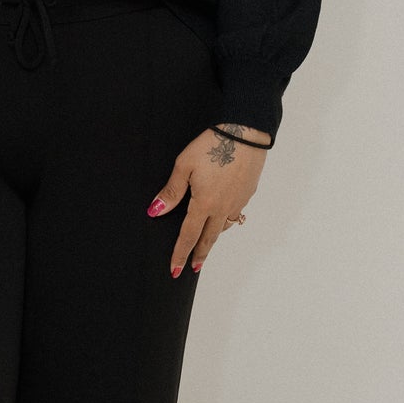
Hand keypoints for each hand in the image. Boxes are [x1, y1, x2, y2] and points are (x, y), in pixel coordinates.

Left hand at [146, 122, 270, 278]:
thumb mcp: (184, 165)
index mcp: (204, 203)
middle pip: (208, 238)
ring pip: (224, 227)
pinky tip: (225, 217)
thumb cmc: (212, 145)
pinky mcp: (248, 193)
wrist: (246, 133)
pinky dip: (227, 221)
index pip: (188, 236)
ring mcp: (238, 202)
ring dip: (214, 238)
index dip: (180, 254)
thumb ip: (171, 191)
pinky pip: (235, 214)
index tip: (175, 270)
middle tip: (194, 268)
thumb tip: (155, 211)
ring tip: (207, 244)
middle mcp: (222, 208)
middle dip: (199, 255)